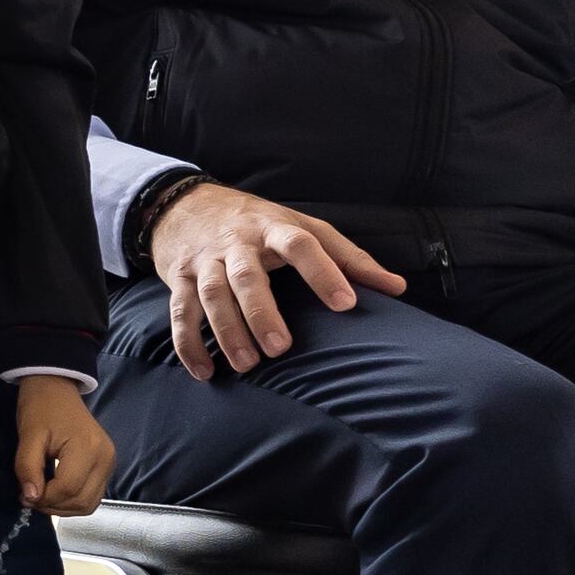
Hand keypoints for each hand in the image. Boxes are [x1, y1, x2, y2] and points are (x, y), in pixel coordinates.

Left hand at [18, 373, 115, 514]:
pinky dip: (74, 500)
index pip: (68, 489)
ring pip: (89, 504)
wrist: (56, 389)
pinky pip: (93, 496)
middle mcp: (105, 459)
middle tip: (30, 498)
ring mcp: (109, 464)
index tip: (24, 495)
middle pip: (82, 501)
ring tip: (42, 496)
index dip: (44, 499)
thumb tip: (31, 498)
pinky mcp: (107, 466)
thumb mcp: (28, 436)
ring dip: (64, 508)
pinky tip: (55, 492)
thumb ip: (27, 467)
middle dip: (53, 506)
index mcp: (88, 448)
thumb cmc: (41, 408)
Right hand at [146, 181, 405, 374]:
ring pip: (211, 295)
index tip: (346, 303)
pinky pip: (180, 312)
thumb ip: (349, 258)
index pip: (300, 244)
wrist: (182, 204)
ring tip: (247, 364)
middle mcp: (236, 244)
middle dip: (262, 312)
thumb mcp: (302, 226)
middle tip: (281, 348)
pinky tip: (204, 371)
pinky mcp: (177, 278)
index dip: (323, 272)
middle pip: (246, 276)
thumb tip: (397, 287)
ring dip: (226, 331)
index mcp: (273, 228)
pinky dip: (188, 343)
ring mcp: (204, 261)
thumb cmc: (256, 222)